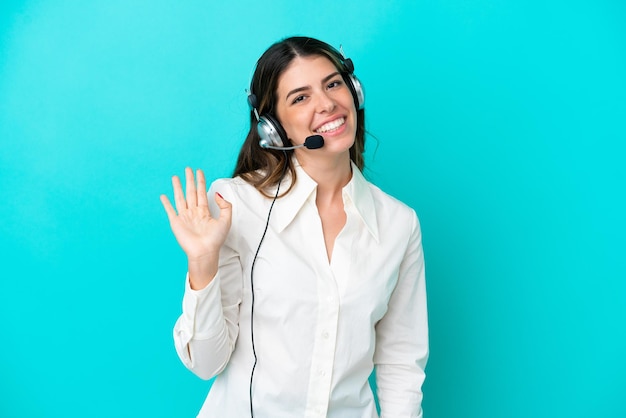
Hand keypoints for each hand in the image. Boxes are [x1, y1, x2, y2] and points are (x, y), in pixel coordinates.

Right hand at [160, 168, 231, 287]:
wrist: (204, 252)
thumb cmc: (215, 240)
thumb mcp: (226, 220)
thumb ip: (225, 206)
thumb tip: (216, 194)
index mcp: (204, 211)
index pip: (202, 192)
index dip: (201, 181)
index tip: (199, 171)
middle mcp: (194, 212)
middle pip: (191, 192)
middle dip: (189, 180)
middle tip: (188, 168)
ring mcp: (184, 217)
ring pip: (180, 198)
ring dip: (178, 187)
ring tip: (175, 177)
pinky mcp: (176, 222)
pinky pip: (170, 210)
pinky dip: (166, 203)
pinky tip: (163, 196)